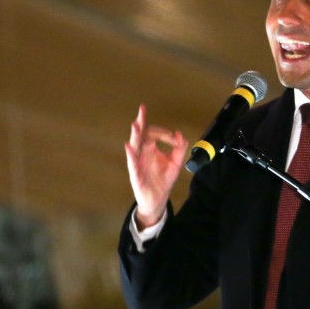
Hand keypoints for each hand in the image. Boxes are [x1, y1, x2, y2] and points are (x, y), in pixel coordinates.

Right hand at [124, 104, 188, 228]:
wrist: (158, 199)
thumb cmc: (163, 180)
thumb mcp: (175, 163)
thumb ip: (179, 149)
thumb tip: (180, 135)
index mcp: (151, 148)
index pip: (154, 133)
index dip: (164, 133)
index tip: (174, 138)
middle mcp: (142, 152)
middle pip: (140, 134)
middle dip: (142, 121)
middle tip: (142, 109)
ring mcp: (137, 162)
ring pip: (134, 146)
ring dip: (135, 135)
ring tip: (136, 124)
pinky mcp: (135, 173)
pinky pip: (132, 163)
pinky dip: (130, 155)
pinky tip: (129, 146)